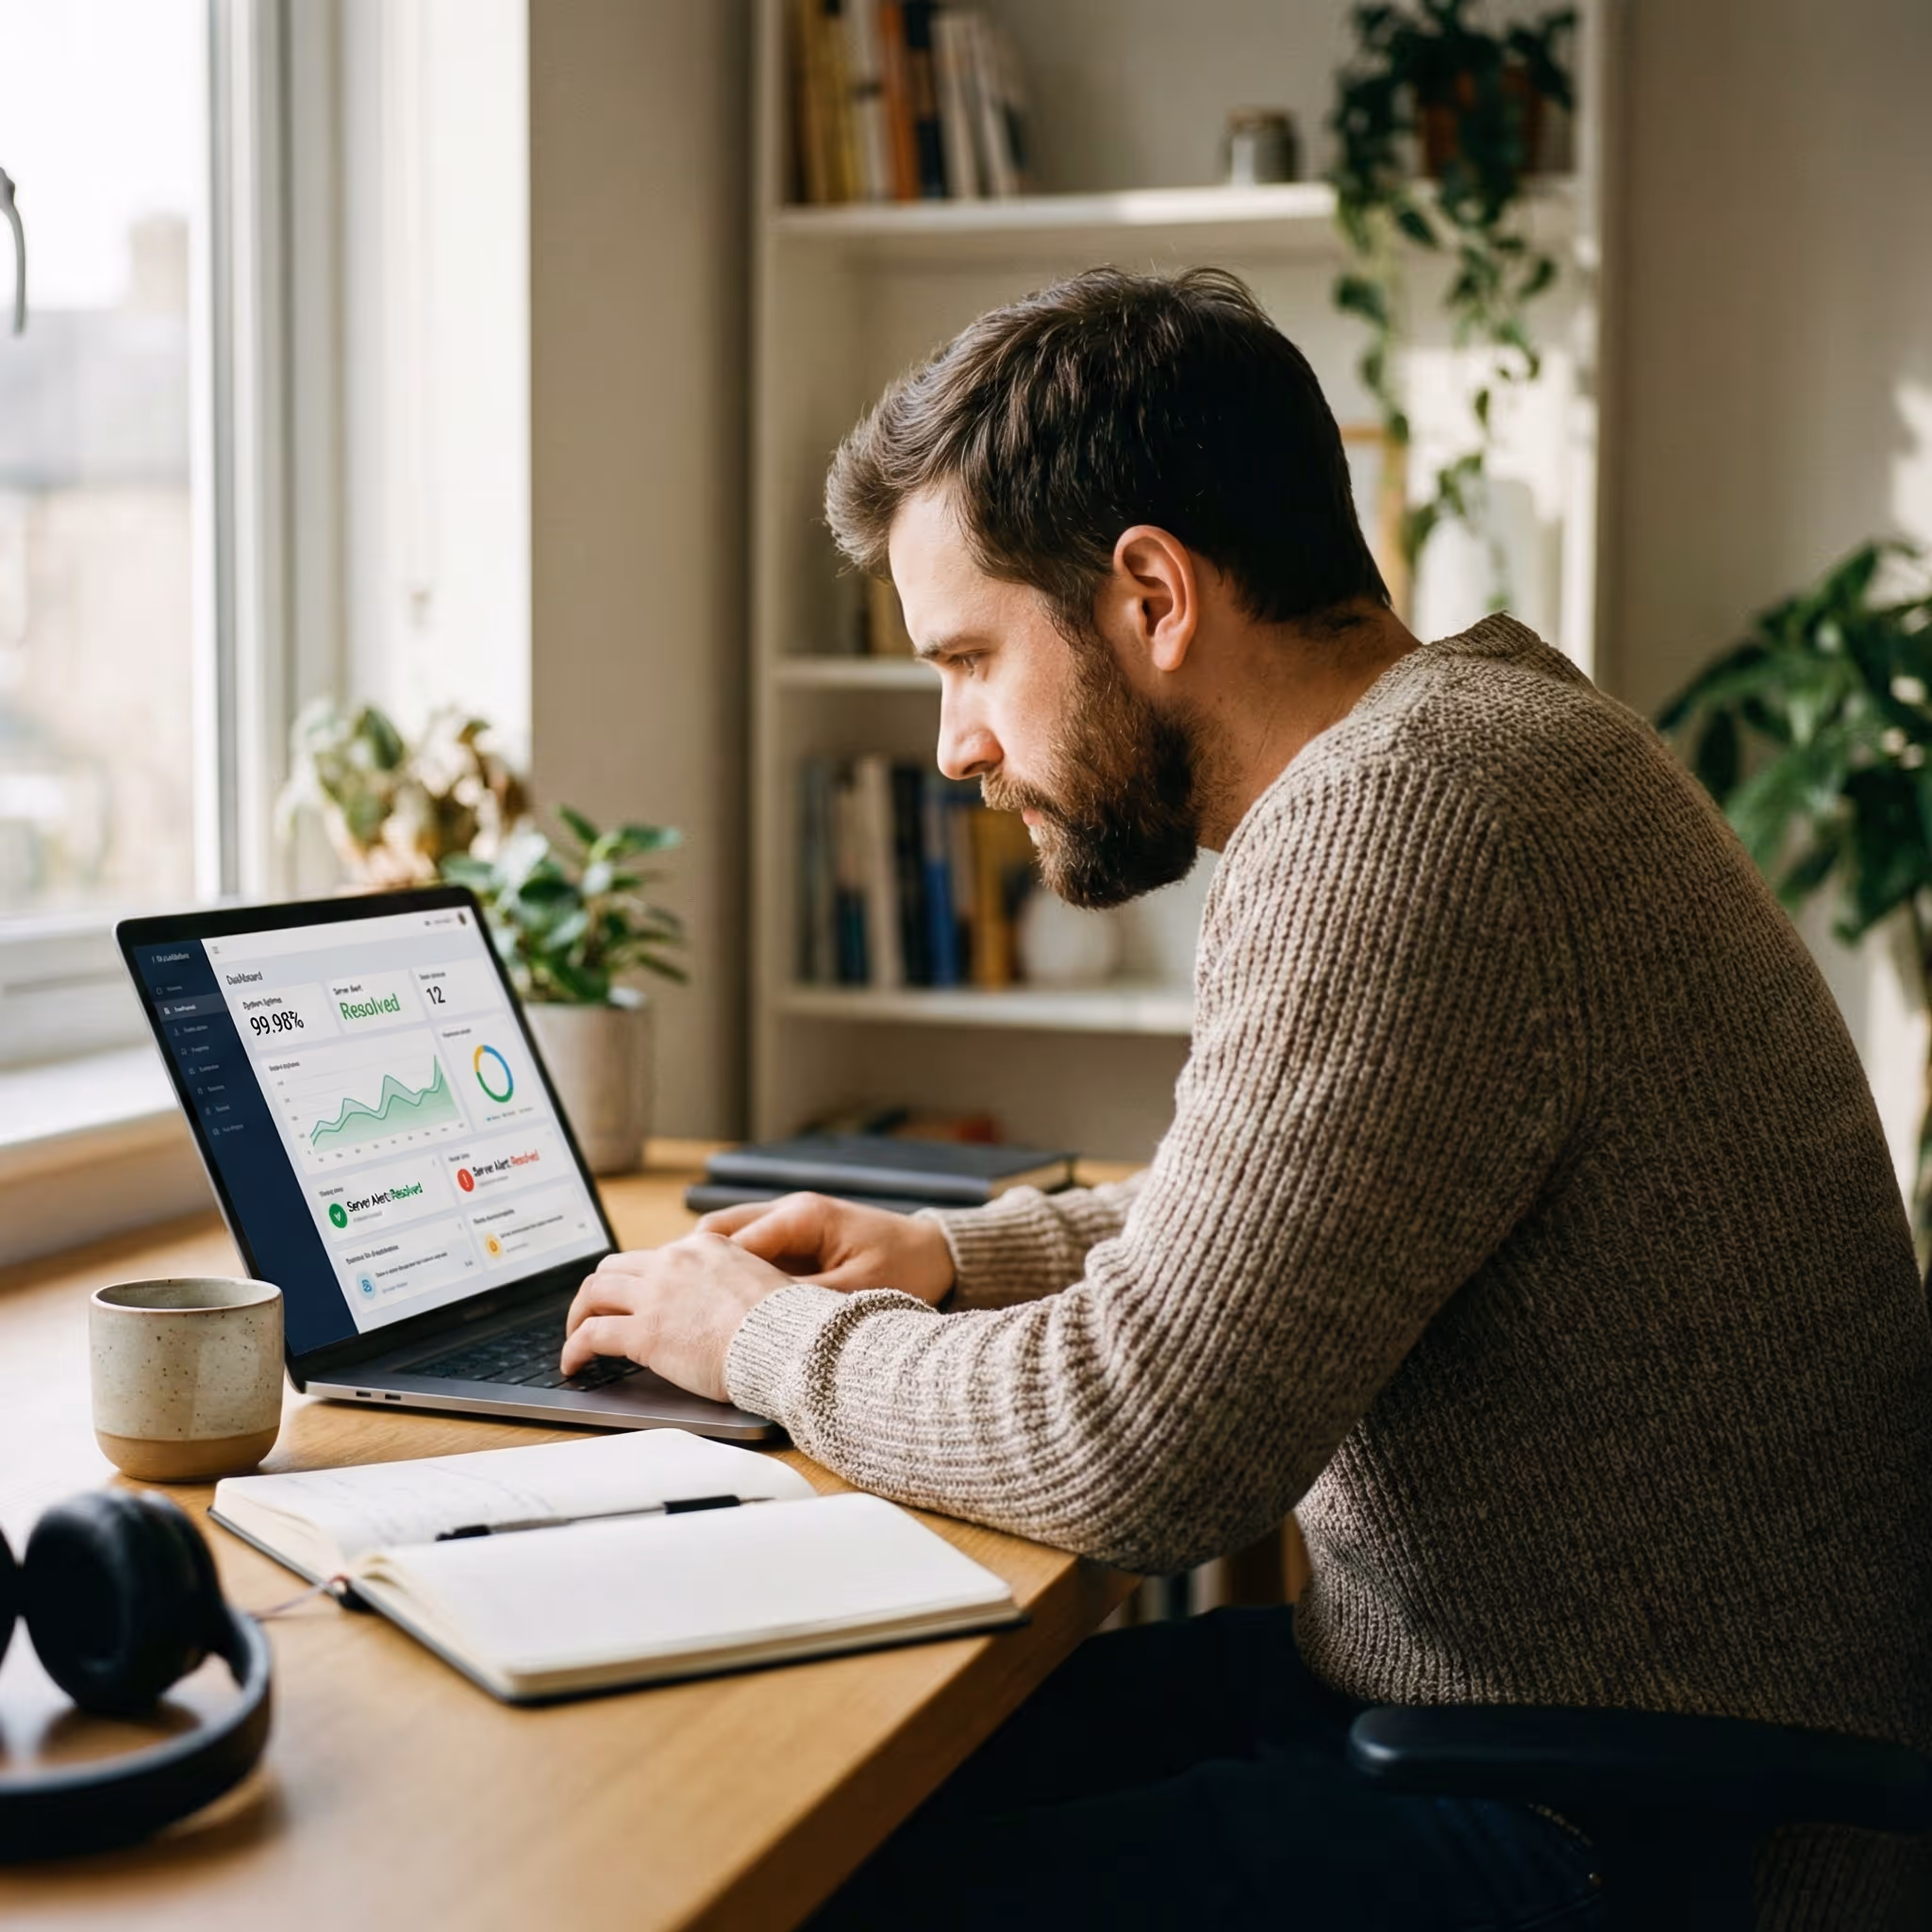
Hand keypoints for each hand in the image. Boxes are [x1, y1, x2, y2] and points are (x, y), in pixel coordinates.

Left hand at [560, 1234, 793, 1401]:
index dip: (637, 1280)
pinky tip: (574, 1365)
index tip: (634, 1299)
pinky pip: (591, 1335)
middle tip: (593, 1314)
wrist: (785, 1342)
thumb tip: (724, 1303)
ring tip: (575, 1337)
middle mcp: (674, 1261)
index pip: (655, 1256)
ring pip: (593, 1293)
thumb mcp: (759, 1281)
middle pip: (614, 1267)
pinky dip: (575, 1349)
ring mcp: (655, 1295)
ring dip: (578, 1315)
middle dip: (598, 1291)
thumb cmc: (784, 1323)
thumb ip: (731, 1281)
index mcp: (703, 1246)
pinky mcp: (643, 1333)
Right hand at [697, 1192, 955, 1306]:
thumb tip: (754, 1320)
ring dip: (710, 1274)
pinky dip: (730, 1278)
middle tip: (676, 1312)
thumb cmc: (905, 1268)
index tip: (684, 1311)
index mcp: (802, 1215)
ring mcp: (787, 1223)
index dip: (704, 1276)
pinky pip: (747, 1254)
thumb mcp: (857, 1292)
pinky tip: (724, 1310)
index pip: (732, 1240)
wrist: (937, 1256)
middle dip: (694, 1270)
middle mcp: (787, 1211)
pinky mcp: (792, 1242)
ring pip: (726, 1242)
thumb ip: (804, 1301)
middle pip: (717, 1233)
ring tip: (692, 1314)